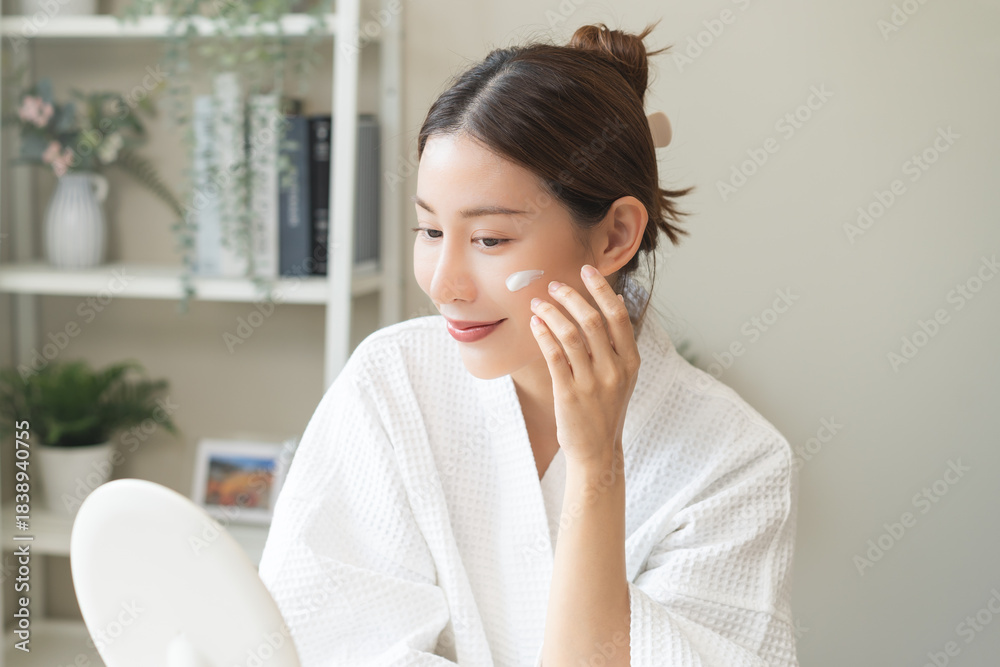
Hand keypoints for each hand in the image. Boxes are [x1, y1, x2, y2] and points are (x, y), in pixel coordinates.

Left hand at [528, 264, 640, 468]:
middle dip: (571, 296)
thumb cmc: (607, 408)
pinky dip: (543, 335)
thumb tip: (617, 299)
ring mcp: (592, 383)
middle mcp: (615, 370)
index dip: (601, 289)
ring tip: (538, 303)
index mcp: (631, 361)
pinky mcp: (569, 394)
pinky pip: (554, 356)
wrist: (598, 451)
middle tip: (554, 285)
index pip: (618, 315)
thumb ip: (620, 340)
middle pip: (593, 320)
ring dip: (552, 313)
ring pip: (570, 335)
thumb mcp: (623, 375)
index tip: (586, 270)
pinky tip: (535, 324)